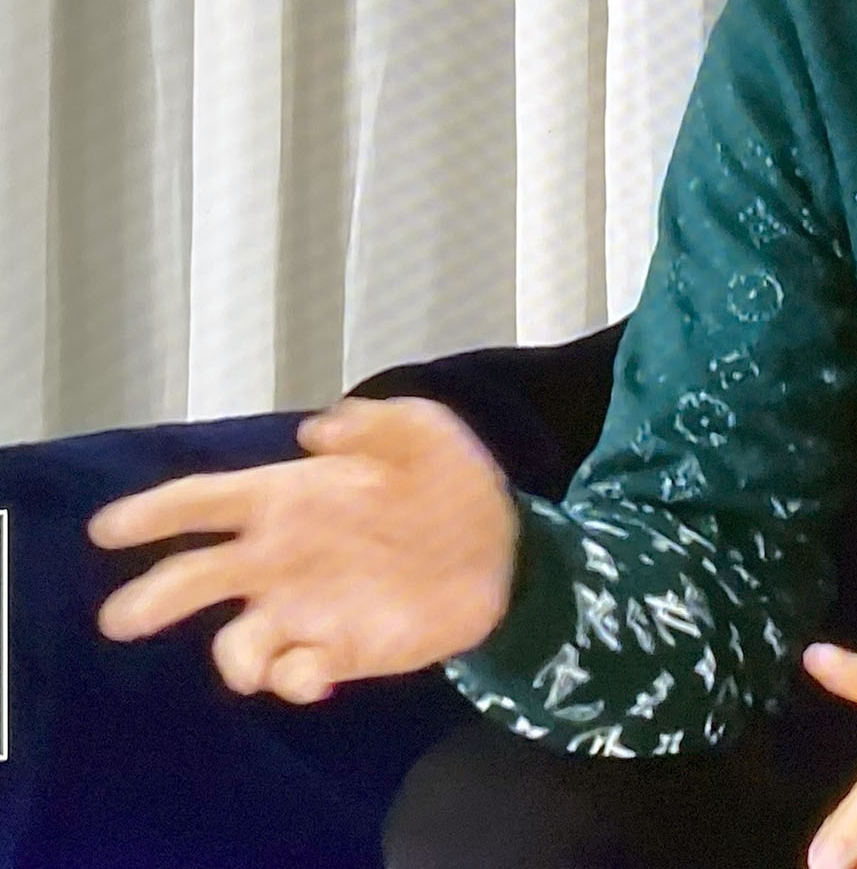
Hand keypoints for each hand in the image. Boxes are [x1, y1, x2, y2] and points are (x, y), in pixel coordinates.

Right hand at [87, 396, 519, 705]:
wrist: (503, 544)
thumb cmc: (449, 479)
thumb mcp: (419, 428)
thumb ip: (369, 422)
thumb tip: (314, 431)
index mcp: (286, 497)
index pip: (204, 502)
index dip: (153, 514)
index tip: (107, 530)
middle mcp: (281, 557)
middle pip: (194, 580)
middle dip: (152, 599)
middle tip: (122, 618)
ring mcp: (307, 609)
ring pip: (237, 644)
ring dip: (234, 658)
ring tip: (250, 663)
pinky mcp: (342, 651)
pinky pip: (297, 674)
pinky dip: (294, 679)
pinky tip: (314, 673)